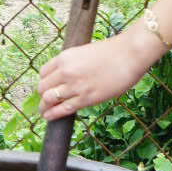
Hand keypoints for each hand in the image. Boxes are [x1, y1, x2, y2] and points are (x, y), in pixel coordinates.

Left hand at [37, 34, 156, 121]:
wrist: (128, 55)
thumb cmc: (111, 52)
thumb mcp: (84, 52)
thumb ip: (73, 64)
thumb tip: (67, 76)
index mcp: (64, 57)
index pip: (43, 73)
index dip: (44, 82)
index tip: (48, 88)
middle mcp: (66, 71)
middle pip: (43, 87)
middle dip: (43, 96)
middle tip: (46, 101)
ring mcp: (75, 85)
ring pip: (49, 99)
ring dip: (45, 107)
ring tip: (45, 112)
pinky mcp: (86, 98)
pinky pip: (63, 109)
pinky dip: (53, 115)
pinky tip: (49, 117)